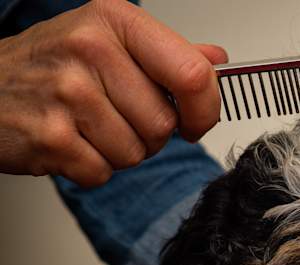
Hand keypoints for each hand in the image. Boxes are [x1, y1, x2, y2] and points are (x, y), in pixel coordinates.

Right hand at [0, 0, 226, 186]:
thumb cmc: (49, 66)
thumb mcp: (108, 41)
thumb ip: (167, 53)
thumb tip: (216, 60)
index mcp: (115, 22)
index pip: (192, 74)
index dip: (204, 109)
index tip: (195, 121)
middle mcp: (89, 49)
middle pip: (164, 124)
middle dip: (149, 135)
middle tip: (115, 118)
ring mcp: (66, 93)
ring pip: (136, 153)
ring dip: (119, 153)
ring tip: (87, 128)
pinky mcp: (50, 137)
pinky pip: (103, 173)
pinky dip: (91, 169)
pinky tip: (69, 143)